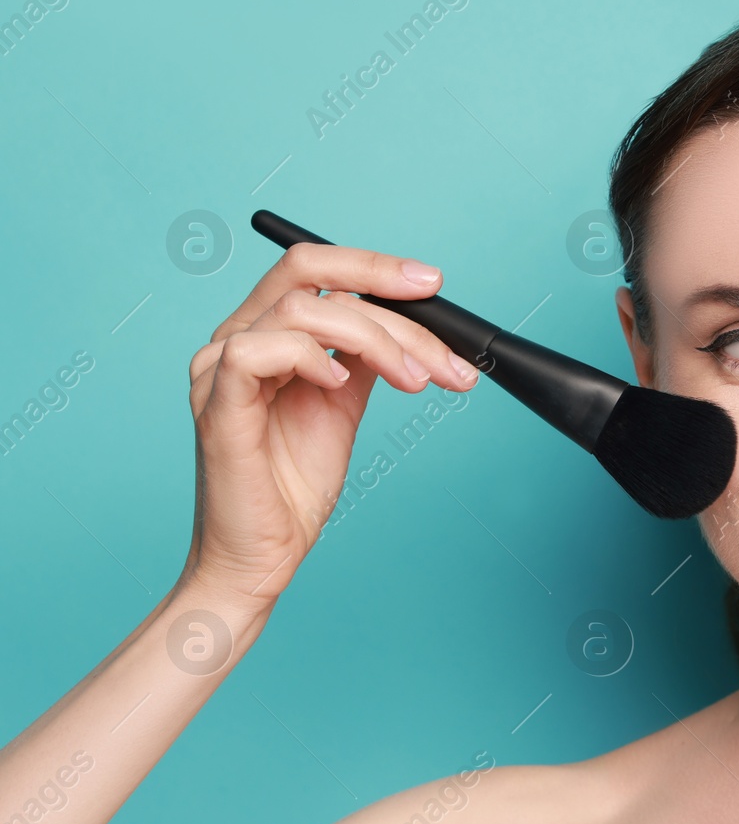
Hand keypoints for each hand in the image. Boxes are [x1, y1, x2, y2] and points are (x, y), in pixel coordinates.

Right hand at [180, 244, 478, 603]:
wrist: (262, 556)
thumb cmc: (292, 488)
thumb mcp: (344, 405)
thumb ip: (364, 358)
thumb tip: (409, 325)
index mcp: (264, 334)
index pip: (316, 270)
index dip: (377, 268)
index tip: (433, 283)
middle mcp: (236, 339)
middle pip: (305, 268)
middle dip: (379, 277)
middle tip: (435, 298)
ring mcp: (219, 369)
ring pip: (299, 309)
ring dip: (374, 338)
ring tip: (415, 381)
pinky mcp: (217, 404)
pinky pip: (255, 351)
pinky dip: (311, 358)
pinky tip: (342, 384)